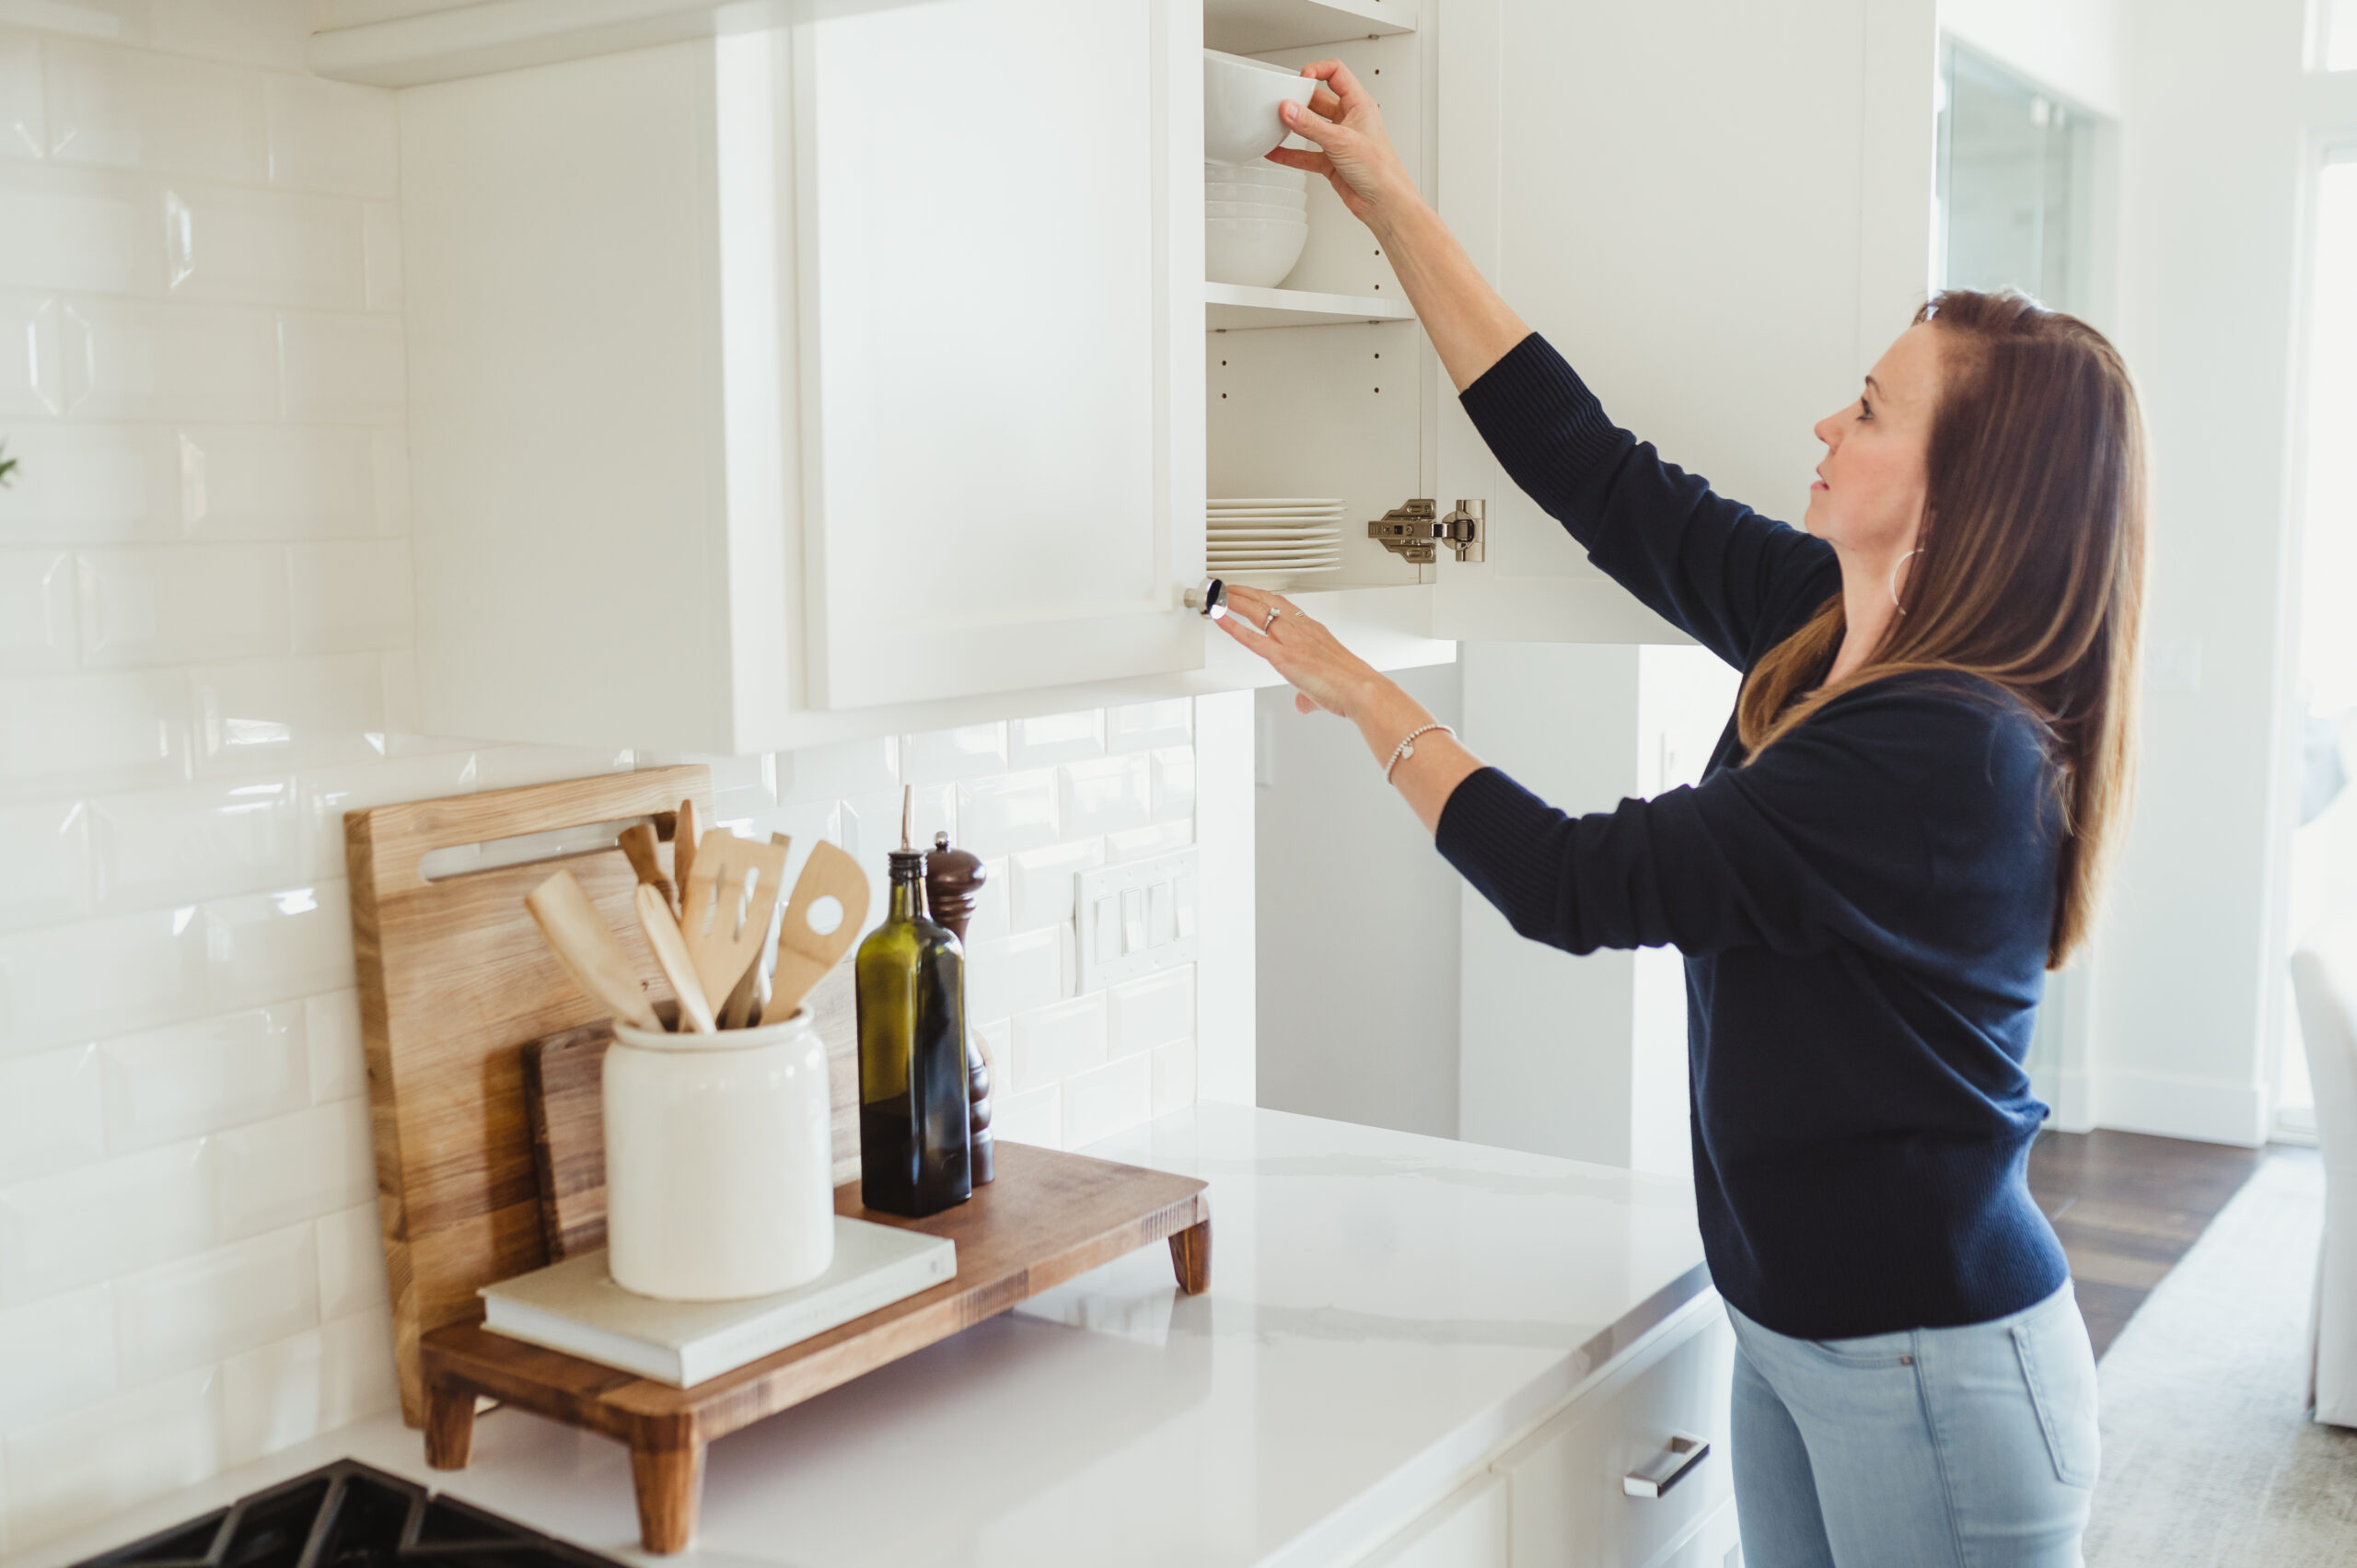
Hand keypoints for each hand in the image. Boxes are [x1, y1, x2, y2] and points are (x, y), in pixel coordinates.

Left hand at [1213, 584, 1384, 718]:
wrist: (1360, 689)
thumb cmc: (1350, 686)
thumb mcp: (1324, 688)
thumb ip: (1307, 696)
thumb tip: (1301, 704)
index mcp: (1313, 631)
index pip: (1284, 606)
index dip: (1265, 598)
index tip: (1253, 594)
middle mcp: (1301, 630)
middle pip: (1268, 601)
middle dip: (1246, 592)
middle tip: (1229, 587)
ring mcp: (1291, 640)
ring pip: (1257, 611)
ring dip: (1235, 600)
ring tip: (1218, 594)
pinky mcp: (1282, 656)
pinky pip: (1250, 637)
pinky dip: (1232, 626)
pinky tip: (1219, 617)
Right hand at [1268, 61, 1417, 230]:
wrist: (1384, 203)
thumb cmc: (1381, 170)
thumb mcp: (1341, 141)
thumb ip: (1311, 125)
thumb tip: (1289, 109)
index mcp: (1359, 104)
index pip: (1336, 73)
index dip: (1316, 71)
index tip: (1299, 80)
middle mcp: (1349, 119)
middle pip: (1318, 99)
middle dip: (1300, 100)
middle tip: (1282, 104)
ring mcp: (1339, 140)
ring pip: (1311, 126)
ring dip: (1294, 126)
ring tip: (1276, 124)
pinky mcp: (1331, 161)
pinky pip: (1306, 153)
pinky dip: (1291, 153)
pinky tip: (1277, 152)